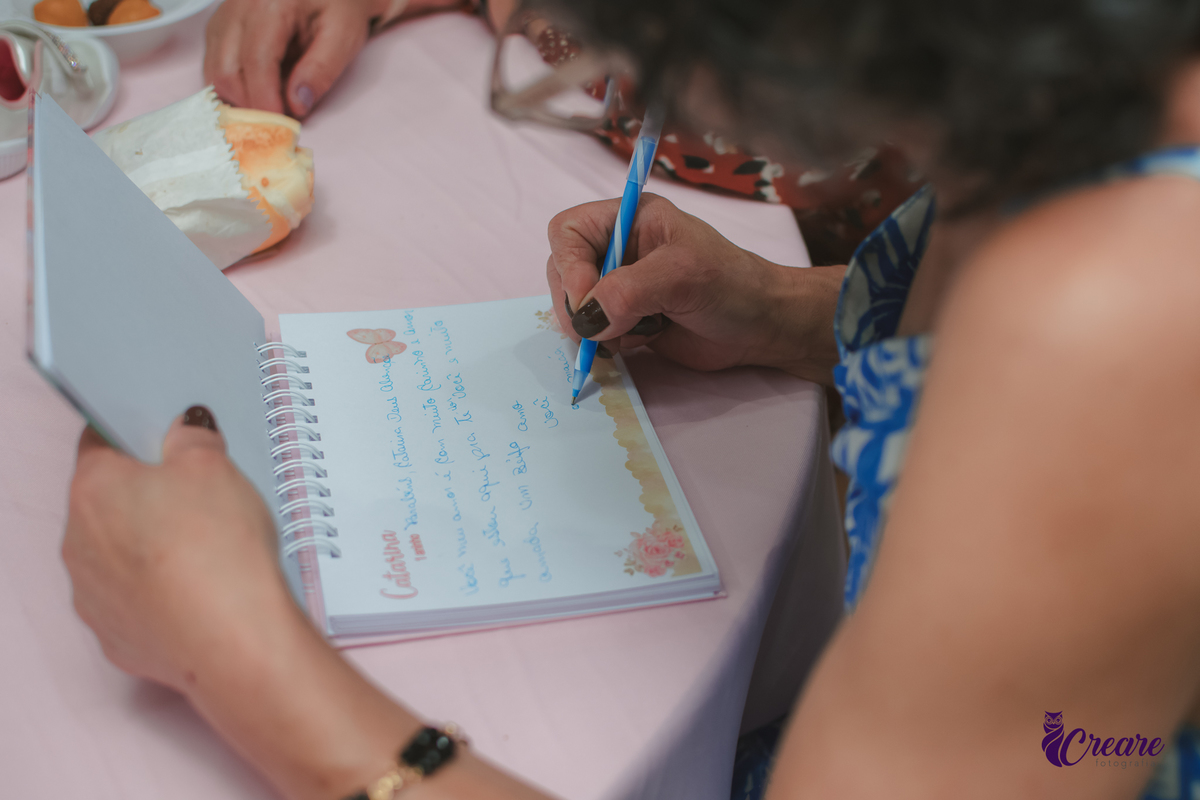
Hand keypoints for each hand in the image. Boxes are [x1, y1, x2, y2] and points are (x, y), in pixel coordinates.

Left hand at [63, 409, 292, 691]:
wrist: (235, 642)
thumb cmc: (219, 553)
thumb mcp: (216, 467)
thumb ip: (192, 439)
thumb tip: (183, 433)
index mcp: (93, 489)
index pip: (99, 442)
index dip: (136, 436)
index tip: (166, 441)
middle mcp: (78, 543)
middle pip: (108, 501)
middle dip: (148, 495)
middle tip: (200, 497)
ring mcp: (92, 596)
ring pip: (118, 554)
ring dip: (152, 546)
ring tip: (207, 549)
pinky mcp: (116, 636)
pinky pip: (135, 601)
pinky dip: (162, 592)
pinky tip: (200, 590)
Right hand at [204, 0, 383, 116]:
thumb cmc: (339, 4)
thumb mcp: (344, 34)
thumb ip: (322, 69)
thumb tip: (296, 106)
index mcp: (270, 4)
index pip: (256, 61)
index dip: (265, 101)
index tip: (280, 128)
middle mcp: (237, 6)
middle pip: (225, 70)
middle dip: (250, 105)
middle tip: (280, 123)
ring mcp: (223, 15)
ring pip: (214, 71)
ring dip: (240, 98)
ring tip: (274, 104)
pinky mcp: (220, 26)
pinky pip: (215, 64)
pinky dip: (235, 86)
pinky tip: (262, 89)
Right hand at [546, 193, 844, 383]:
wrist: (764, 328)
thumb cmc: (733, 287)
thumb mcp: (682, 276)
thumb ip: (628, 291)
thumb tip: (586, 319)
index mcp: (629, 219)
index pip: (567, 232)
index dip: (569, 267)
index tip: (588, 302)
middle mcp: (618, 249)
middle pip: (563, 272)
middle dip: (578, 305)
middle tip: (604, 330)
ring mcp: (619, 287)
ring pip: (575, 308)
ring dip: (594, 328)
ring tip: (634, 334)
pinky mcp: (625, 321)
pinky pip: (592, 334)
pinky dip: (604, 345)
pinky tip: (637, 344)